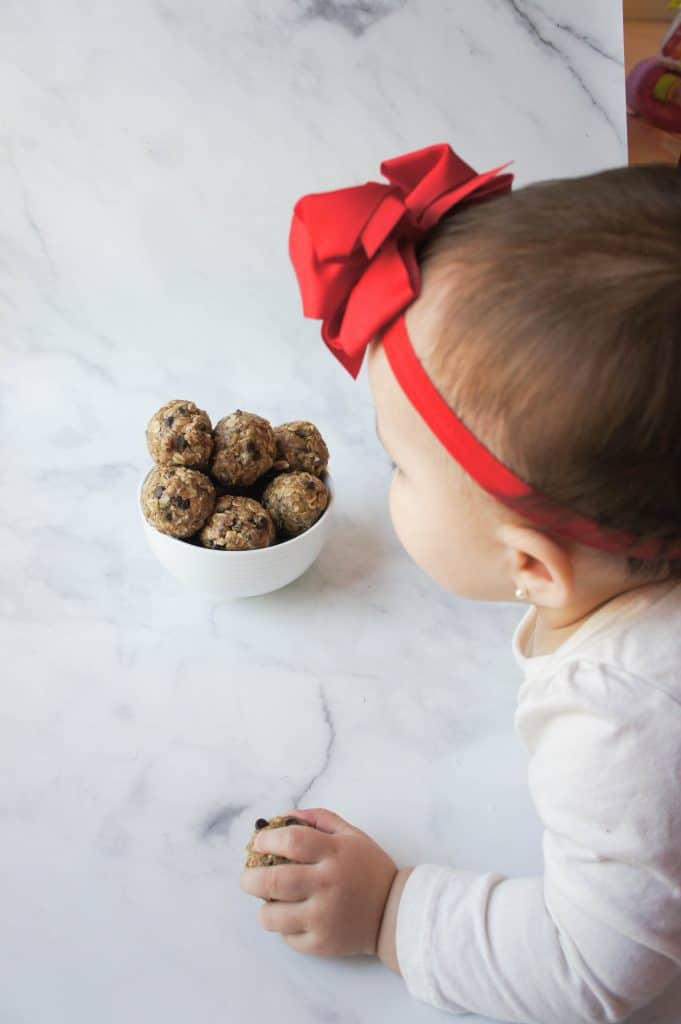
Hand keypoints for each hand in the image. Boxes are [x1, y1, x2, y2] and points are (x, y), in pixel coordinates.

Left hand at [240, 806, 397, 957]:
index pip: (291, 841)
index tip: (259, 843)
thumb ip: (319, 819)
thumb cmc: (370, 869)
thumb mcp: (352, 835)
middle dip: (250, 878)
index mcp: (335, 853)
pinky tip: (294, 917)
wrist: (396, 912)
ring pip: (272, 916)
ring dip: (263, 907)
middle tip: (248, 877)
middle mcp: (327, 884)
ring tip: (269, 901)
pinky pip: (287, 938)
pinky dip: (284, 928)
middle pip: (273, 881)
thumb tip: (284, 816)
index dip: (267, 839)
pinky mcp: (322, 943)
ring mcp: (323, 917)